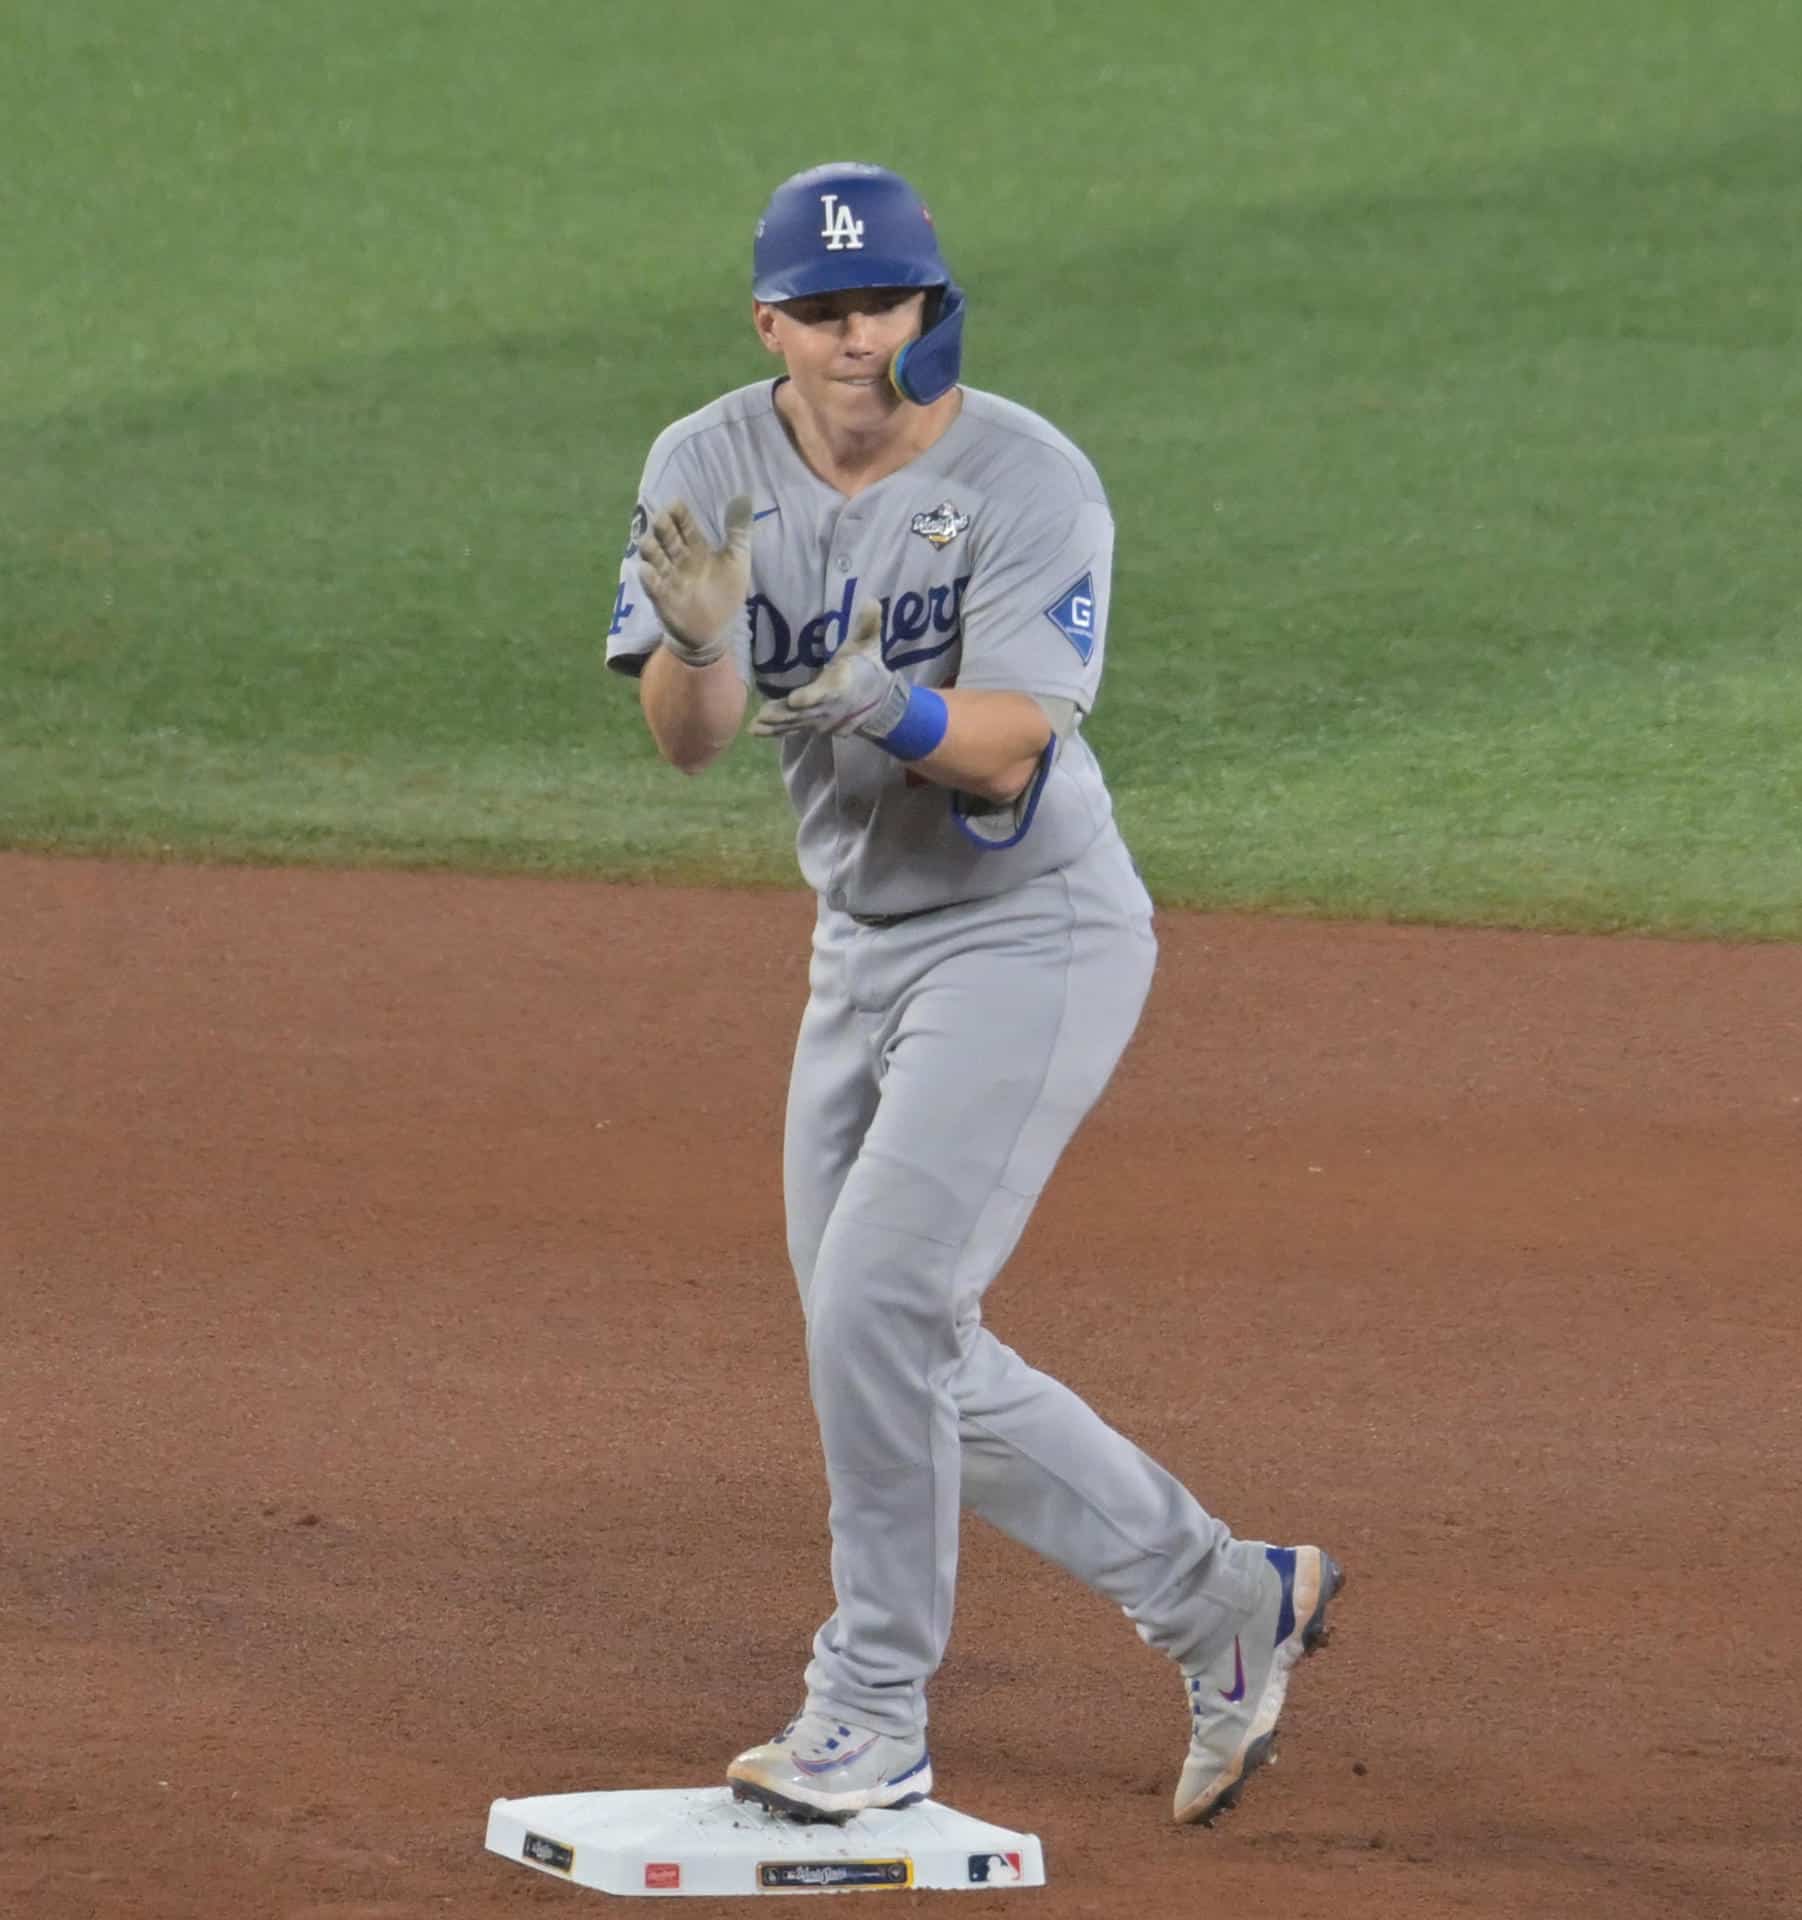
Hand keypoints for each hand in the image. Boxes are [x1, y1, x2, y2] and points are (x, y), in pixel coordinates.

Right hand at [635, 495, 752, 666]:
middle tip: (662, 520)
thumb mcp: (737, 560)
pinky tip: (647, 571)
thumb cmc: (724, 593)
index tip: (676, 504)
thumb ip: (739, 531)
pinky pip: (652, 586)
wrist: (716, 630)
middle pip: (667, 538)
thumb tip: (744, 497)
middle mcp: (679, 559)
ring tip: (649, 542)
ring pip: (654, 558)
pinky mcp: (663, 598)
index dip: (679, 515)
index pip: (684, 525)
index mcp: (696, 548)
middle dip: (663, 528)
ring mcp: (669, 578)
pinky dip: (648, 578)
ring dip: (650, 550)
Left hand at [749, 608, 910, 740]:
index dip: (812, 698)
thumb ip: (869, 624)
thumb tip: (872, 601)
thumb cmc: (867, 662)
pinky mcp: (814, 723)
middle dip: (785, 715)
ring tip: (754, 726)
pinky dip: (776, 731)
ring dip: (776, 726)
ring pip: (797, 723)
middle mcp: (833, 706)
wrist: (876, 693)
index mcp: (844, 684)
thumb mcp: (870, 642)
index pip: (828, 692)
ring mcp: (823, 718)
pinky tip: (755, 730)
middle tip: (764, 715)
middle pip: (806, 713)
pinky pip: (794, 729)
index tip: (795, 700)